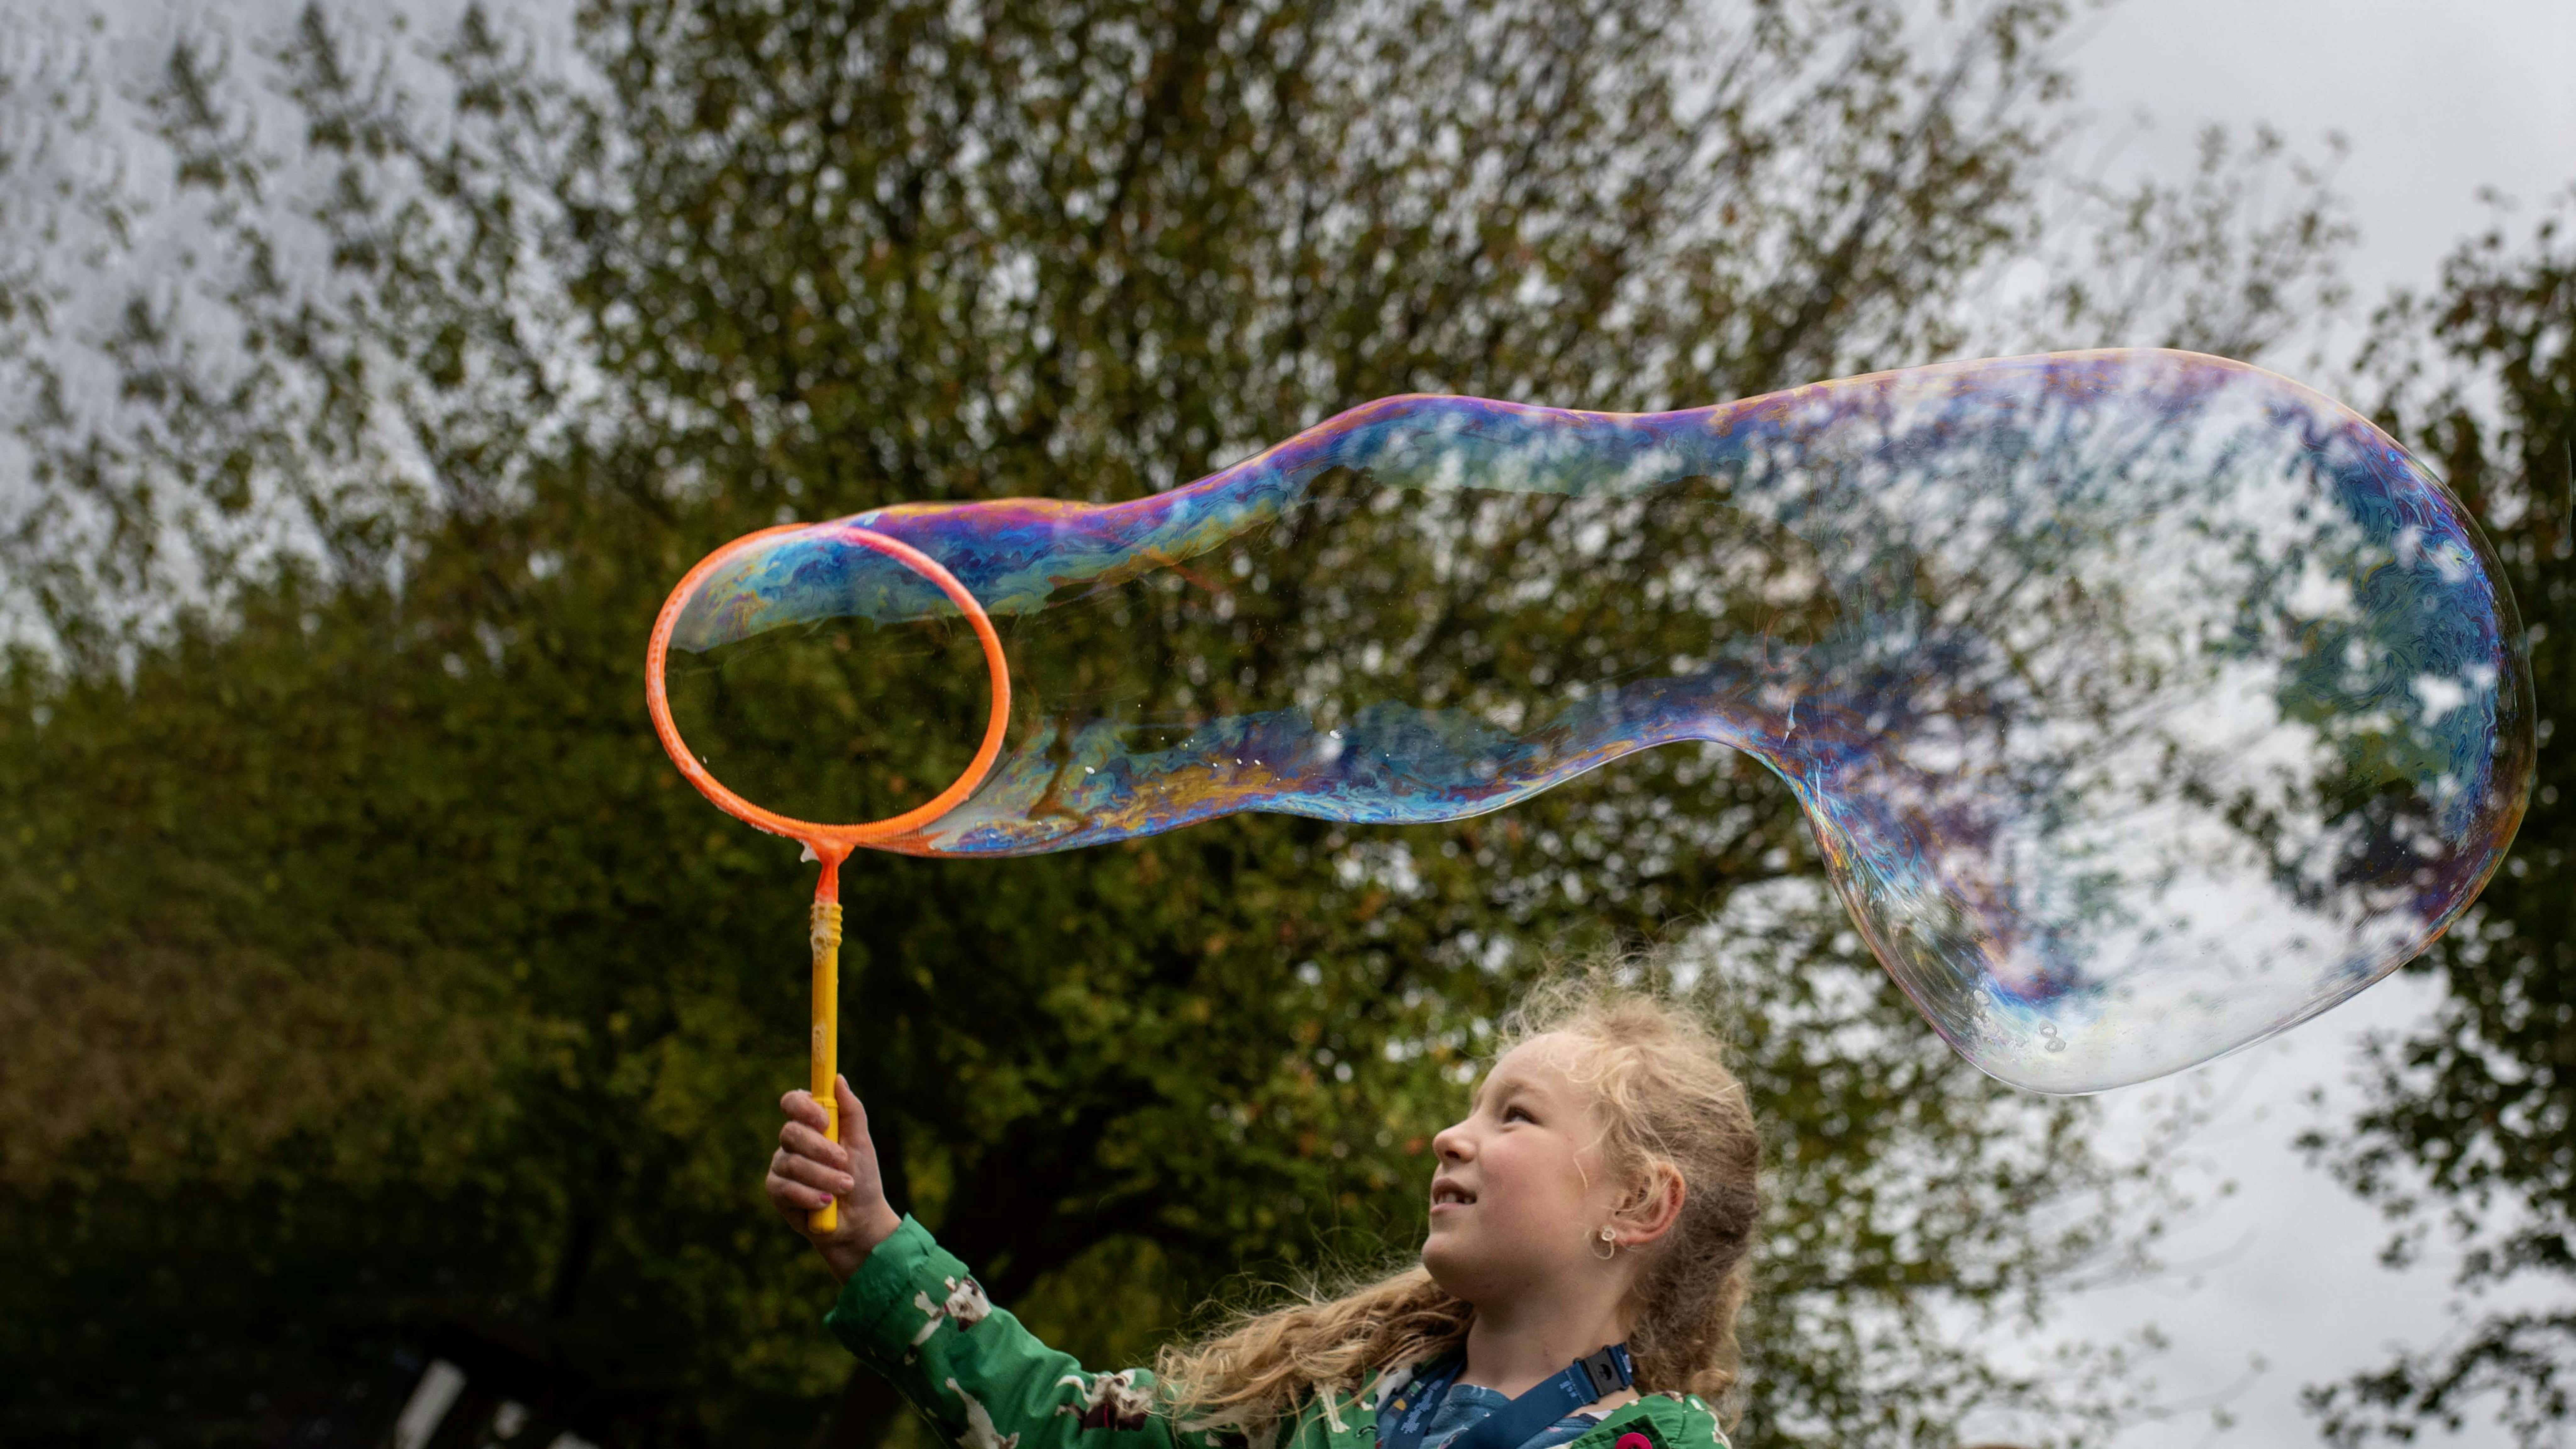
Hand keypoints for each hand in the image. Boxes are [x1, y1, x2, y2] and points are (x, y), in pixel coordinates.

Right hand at [766, 1075, 904, 1281]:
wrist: (860, 1221)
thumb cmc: (862, 1179)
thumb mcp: (861, 1143)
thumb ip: (851, 1111)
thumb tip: (838, 1079)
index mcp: (811, 1125)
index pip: (792, 1102)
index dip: (803, 1107)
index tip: (824, 1119)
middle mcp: (792, 1143)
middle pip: (790, 1132)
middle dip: (820, 1149)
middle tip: (844, 1162)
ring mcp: (782, 1167)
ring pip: (791, 1163)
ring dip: (823, 1177)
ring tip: (844, 1187)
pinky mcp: (777, 1192)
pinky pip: (785, 1188)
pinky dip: (809, 1195)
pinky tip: (825, 1203)